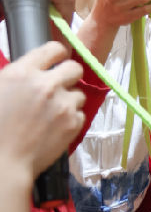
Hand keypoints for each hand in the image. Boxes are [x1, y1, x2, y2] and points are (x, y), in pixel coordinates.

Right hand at [0, 42, 84, 177]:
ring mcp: (63, 105)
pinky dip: (71, 119)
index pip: (53, 49)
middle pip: (74, 67)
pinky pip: (80, 114)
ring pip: (79, 93)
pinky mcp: (73, 123)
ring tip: (51, 112)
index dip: (56, 54)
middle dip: (68, 75)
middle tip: (58, 85)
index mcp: (21, 73)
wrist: (3, 163)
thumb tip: (28, 72)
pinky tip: (55, 127)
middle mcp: (46, 85)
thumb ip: (16, 77)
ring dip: (68, 100)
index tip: (56, 60)